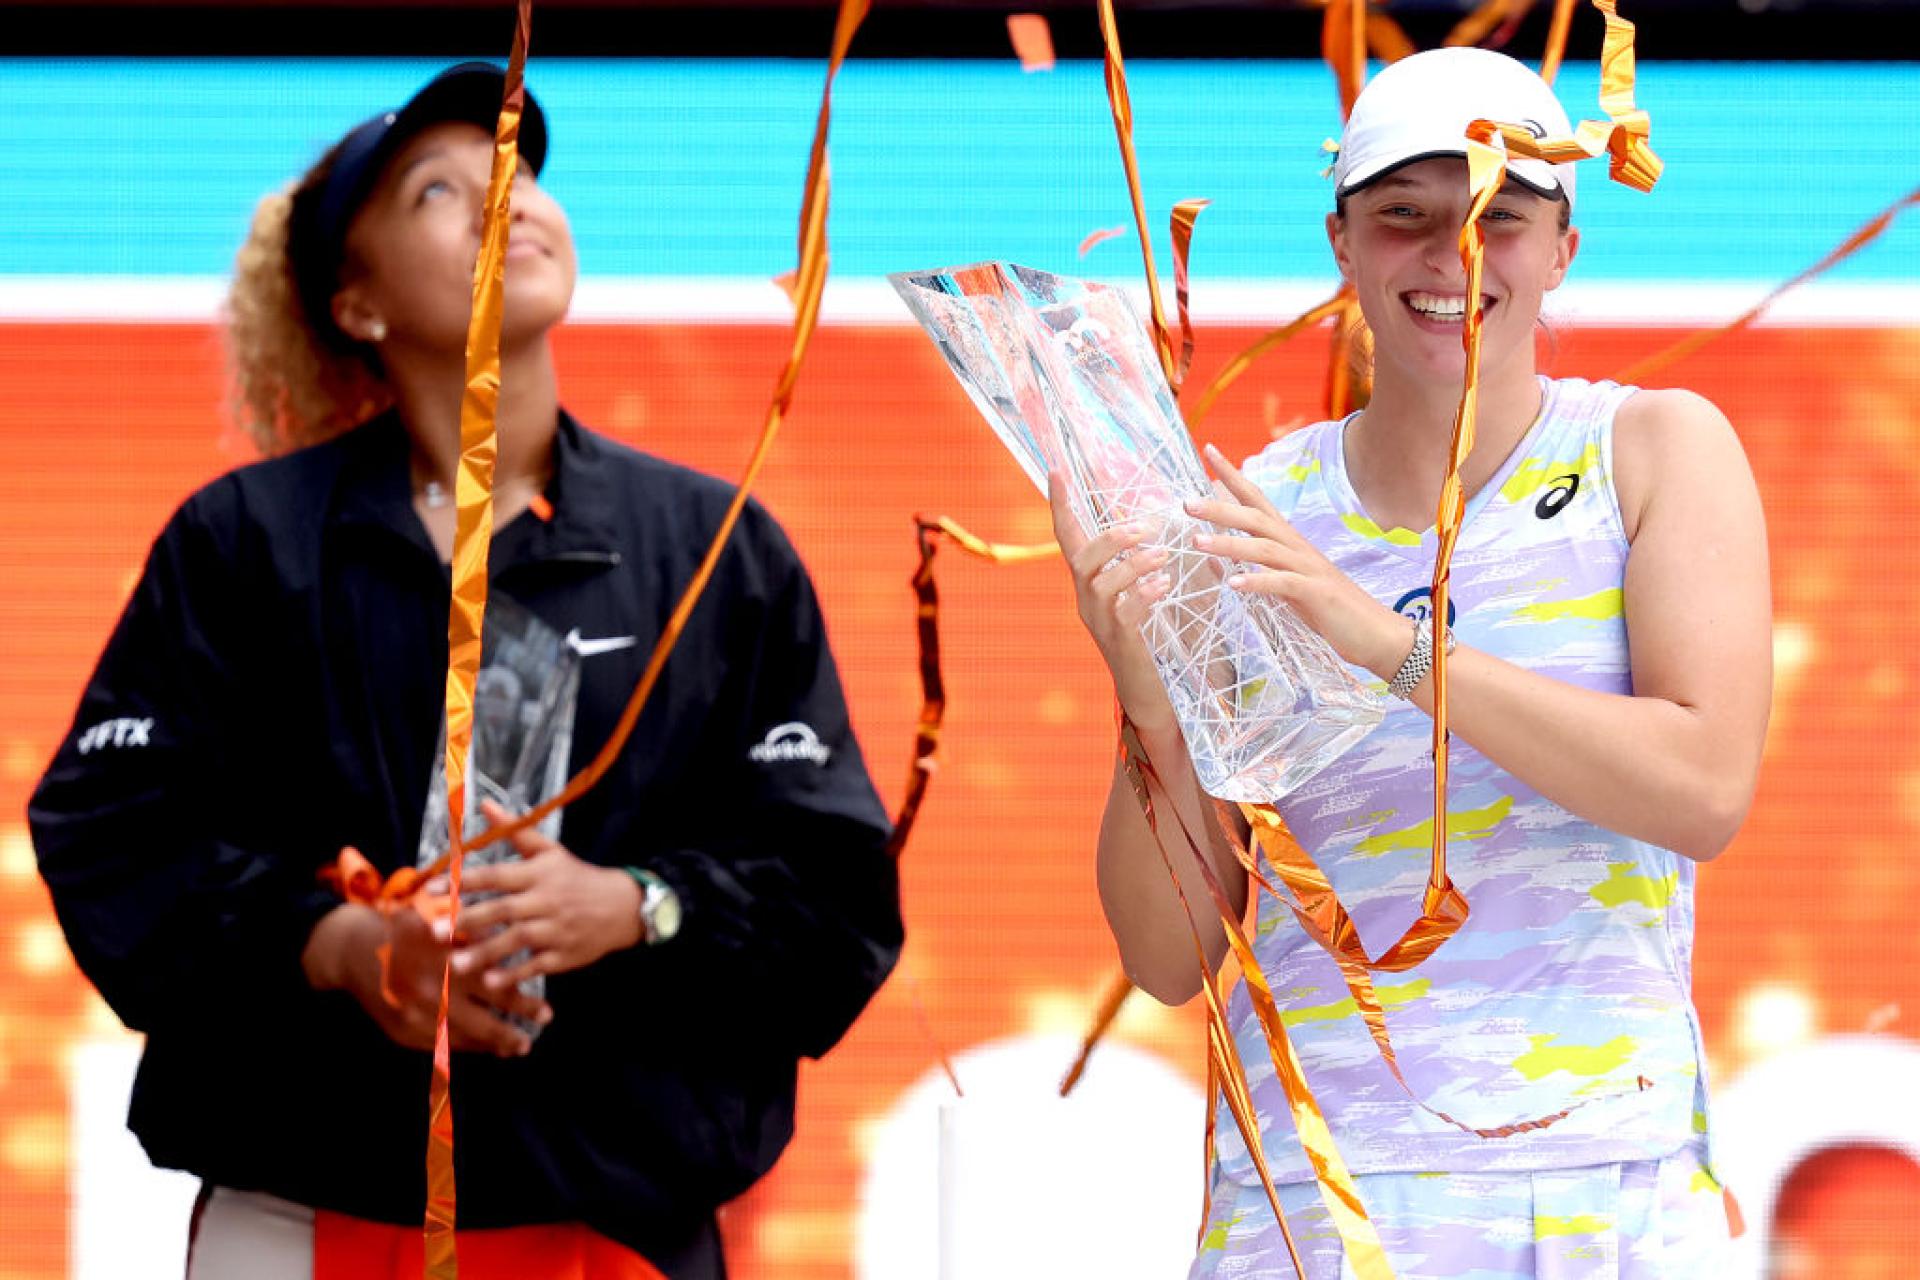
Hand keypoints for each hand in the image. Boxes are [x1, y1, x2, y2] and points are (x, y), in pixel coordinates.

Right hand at [302, 899, 547, 1057]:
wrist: (352, 951)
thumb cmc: (406, 928)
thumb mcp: (441, 919)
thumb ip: (475, 933)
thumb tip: (516, 942)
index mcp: (445, 958)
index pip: (494, 985)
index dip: (522, 1002)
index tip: (546, 1011)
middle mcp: (431, 990)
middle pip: (483, 1019)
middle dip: (514, 1029)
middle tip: (537, 1032)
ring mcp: (415, 1015)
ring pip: (463, 1038)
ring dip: (493, 1043)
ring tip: (517, 1046)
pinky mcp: (403, 1031)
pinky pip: (441, 1045)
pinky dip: (465, 1046)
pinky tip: (484, 1046)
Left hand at [450, 801, 644, 994]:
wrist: (622, 907)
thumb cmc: (577, 876)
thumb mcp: (550, 850)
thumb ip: (515, 829)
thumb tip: (484, 804)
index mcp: (539, 873)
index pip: (498, 874)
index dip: (467, 880)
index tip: (435, 887)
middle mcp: (546, 900)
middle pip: (504, 909)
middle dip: (469, 919)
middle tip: (434, 930)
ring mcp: (556, 929)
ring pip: (518, 940)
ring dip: (486, 952)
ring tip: (455, 964)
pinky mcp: (564, 955)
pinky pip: (536, 966)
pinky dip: (515, 974)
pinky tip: (490, 982)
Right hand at [1047, 472, 1179, 731]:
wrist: (1154, 694)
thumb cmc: (1155, 636)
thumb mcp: (1149, 590)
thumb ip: (1152, 559)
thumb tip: (1171, 517)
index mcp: (1090, 583)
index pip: (1067, 537)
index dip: (1059, 505)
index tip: (1056, 470)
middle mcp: (1086, 600)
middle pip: (1081, 558)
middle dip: (1111, 537)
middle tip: (1147, 526)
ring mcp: (1099, 623)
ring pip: (1101, 583)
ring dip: (1133, 563)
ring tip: (1165, 555)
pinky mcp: (1120, 643)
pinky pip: (1123, 613)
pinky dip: (1142, 594)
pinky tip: (1163, 586)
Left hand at [1187, 444, 1411, 680]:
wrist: (1376, 633)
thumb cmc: (1329, 609)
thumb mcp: (1286, 588)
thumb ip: (1257, 571)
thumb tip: (1219, 565)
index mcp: (1290, 542)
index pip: (1257, 500)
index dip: (1233, 475)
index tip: (1208, 450)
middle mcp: (1298, 548)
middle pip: (1256, 518)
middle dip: (1220, 508)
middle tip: (1186, 503)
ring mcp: (1308, 569)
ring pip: (1264, 548)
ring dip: (1229, 544)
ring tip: (1196, 543)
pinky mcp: (1316, 593)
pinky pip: (1283, 584)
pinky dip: (1258, 582)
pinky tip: (1233, 585)